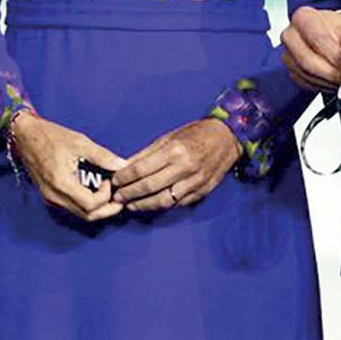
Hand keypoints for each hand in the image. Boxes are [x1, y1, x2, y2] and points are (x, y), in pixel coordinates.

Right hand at [0, 111, 126, 222]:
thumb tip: (122, 166)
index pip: (90, 204)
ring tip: (108, 194)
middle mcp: (54, 196)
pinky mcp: (49, 196)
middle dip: (106, 210)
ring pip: (80, 214)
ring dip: (97, 209)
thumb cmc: (50, 135)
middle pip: (86, 215)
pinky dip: (86, 204)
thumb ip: (102, 156)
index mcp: (61, 182)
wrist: (24, 135)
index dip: (106, 197)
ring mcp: (50, 198)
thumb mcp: (79, 141)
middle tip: (118, 199)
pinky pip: (72, 208)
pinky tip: (93, 192)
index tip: (109, 181)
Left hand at [108, 117, 240, 213]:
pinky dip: (162, 206)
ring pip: (164, 201)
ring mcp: (194, 183)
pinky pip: (178, 204)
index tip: (114, 182)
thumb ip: (147, 153)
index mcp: (174, 150)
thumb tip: (126, 165)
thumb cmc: (195, 134)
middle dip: (130, 194)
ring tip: (131, 205)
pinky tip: (151, 204)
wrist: (226, 139)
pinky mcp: (201, 193)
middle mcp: (184, 168)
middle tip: (117, 198)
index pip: (142, 169)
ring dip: (144, 205)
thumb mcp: (168, 137)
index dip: (125, 178)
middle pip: (150, 187)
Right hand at [282, 4, 340, 91]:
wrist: (333, 35)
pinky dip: (322, 86)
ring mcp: (288, 54)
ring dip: (327, 82)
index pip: (318, 40)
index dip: (336, 57)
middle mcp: (290, 34)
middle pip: (307, 61)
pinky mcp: (291, 70)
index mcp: (303, 17)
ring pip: (307, 75)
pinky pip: (305, 83)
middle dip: (330, 74)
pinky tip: (333, 82)